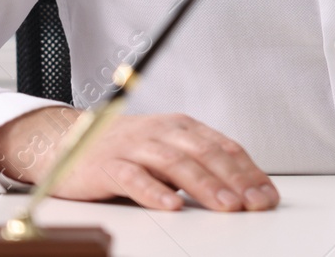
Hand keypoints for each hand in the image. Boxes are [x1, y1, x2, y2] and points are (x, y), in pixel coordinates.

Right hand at [0, 106, 278, 211]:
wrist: (67, 141)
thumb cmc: (126, 149)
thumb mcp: (168, 150)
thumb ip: (199, 164)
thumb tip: (242, 188)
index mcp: (182, 128)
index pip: (223, 148)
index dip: (249, 172)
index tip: (267, 195)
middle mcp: (162, 132)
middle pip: (205, 155)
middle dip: (235, 180)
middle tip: (254, 203)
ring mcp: (135, 147)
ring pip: (176, 165)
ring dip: (204, 186)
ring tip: (225, 206)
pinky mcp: (109, 165)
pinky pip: (134, 178)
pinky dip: (154, 192)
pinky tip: (170, 206)